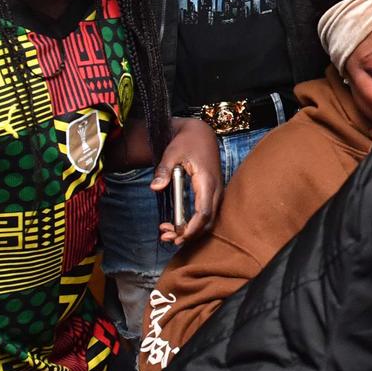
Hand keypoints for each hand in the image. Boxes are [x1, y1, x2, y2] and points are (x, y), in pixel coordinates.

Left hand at [152, 118, 222, 243]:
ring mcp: (216, 192)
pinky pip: (207, 213)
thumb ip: (164, 170)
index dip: (191, 228)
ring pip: (208, 220)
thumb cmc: (186, 142)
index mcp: (207, 181)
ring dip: (190, 230)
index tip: (177, 235)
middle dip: (188, 233)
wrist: (201, 133)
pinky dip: (193, 223)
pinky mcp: (212, 193)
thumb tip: (155, 187)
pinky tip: (176, 224)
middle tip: (166, 237)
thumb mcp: (172, 153)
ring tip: (167, 233)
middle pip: (208, 221)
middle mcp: (216, 189)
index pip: (204, 212)